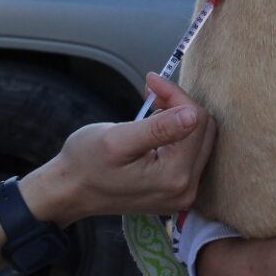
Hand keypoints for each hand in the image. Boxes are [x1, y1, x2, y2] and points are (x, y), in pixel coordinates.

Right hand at [22, 74, 215, 225]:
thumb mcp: (117, 140)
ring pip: (201, 140)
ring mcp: (183, 194)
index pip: (196, 120)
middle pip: (205, 130)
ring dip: (180, 117)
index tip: (150, 82)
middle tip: (152, 93)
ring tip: (153, 109)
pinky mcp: (178, 191)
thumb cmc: (86, 163)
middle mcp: (186, 190)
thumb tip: (193, 115)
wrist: (70, 190)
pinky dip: (178, 134)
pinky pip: (192, 153)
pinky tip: (156, 128)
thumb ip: (158, 128)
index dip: (175, 95)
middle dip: (180, 105)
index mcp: (174, 176)